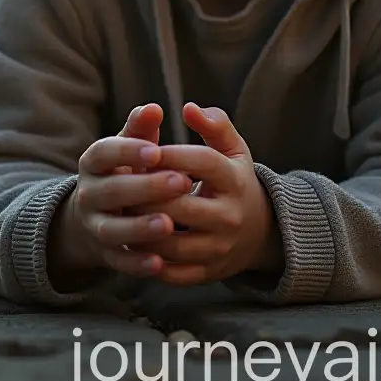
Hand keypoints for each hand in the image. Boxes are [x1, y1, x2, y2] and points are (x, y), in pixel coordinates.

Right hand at [52, 104, 192, 280]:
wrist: (96, 213)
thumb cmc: (124, 169)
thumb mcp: (128, 146)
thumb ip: (140, 128)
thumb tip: (153, 108)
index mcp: (93, 162)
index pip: (105, 153)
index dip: (129, 151)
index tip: (158, 150)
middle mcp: (89, 194)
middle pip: (113, 191)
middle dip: (146, 188)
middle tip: (182, 182)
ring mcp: (95, 225)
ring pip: (113, 229)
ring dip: (140, 228)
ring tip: (169, 224)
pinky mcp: (105, 254)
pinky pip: (119, 262)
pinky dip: (136, 264)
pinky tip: (159, 263)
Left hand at [138, 102, 283, 285]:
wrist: (259, 231)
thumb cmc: (234, 179)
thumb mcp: (232, 149)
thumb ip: (215, 124)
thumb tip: (189, 108)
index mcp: (235, 180)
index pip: (203, 163)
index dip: (172, 154)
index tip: (146, 150)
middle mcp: (230, 216)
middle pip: (183, 206)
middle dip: (149, 195)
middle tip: (121, 185)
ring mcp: (220, 248)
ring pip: (175, 244)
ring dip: (143, 231)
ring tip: (122, 213)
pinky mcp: (209, 273)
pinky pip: (175, 273)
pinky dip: (150, 262)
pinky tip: (131, 244)